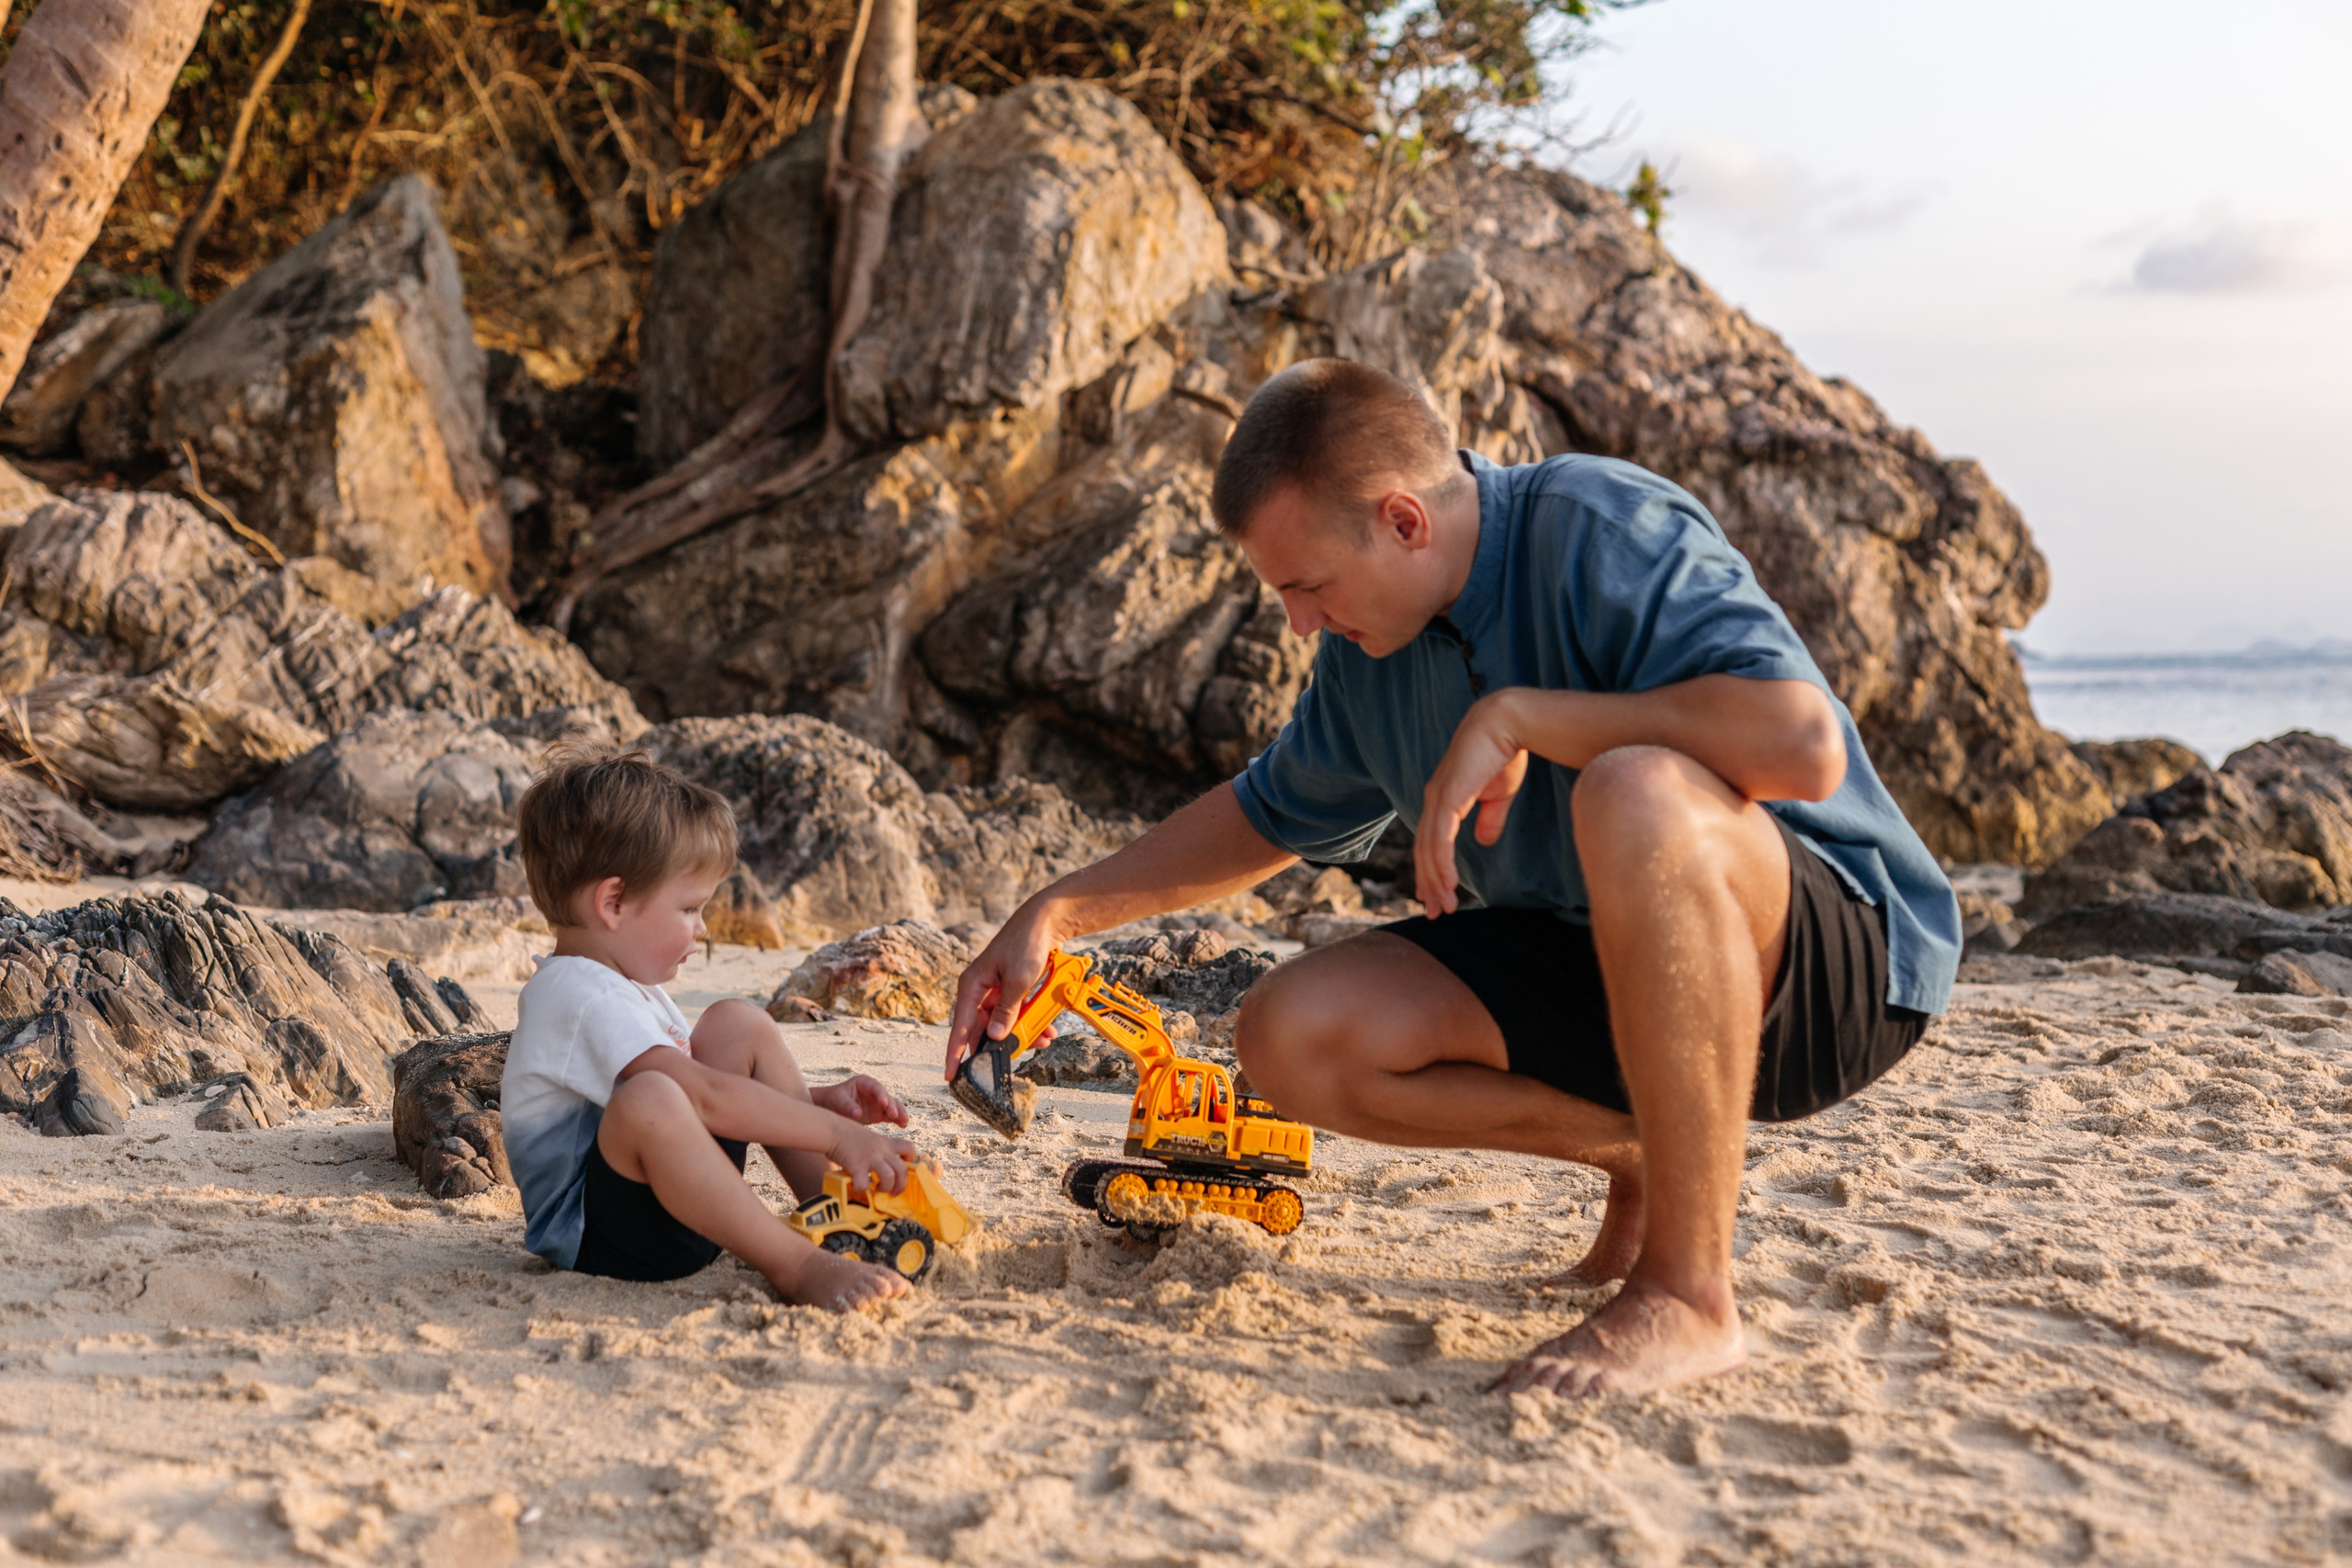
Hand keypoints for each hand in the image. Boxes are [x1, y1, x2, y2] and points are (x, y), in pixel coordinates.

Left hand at [812, 1074, 907, 1127]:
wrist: (830, 1108)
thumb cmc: (833, 1100)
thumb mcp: (838, 1101)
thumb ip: (848, 1106)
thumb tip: (858, 1114)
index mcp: (864, 1082)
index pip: (876, 1087)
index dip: (881, 1094)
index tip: (883, 1103)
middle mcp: (874, 1091)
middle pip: (887, 1097)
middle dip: (892, 1106)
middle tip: (894, 1115)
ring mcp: (878, 1103)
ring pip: (893, 1106)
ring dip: (899, 1113)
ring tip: (904, 1122)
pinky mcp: (879, 1114)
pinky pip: (891, 1116)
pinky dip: (897, 1120)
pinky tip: (903, 1125)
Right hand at [829, 1123, 915, 1194]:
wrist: (832, 1129)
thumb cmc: (846, 1134)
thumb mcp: (869, 1138)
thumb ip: (877, 1149)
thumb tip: (878, 1165)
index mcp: (885, 1143)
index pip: (909, 1147)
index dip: (910, 1159)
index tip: (902, 1166)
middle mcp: (881, 1151)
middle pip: (903, 1169)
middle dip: (901, 1185)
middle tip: (893, 1191)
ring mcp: (870, 1158)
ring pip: (890, 1176)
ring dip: (886, 1187)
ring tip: (878, 1189)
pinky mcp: (857, 1166)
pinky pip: (864, 1184)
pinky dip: (862, 1189)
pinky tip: (858, 1187)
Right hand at [944, 901, 1062, 1078]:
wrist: (1045, 921)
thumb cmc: (1027, 943)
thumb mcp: (1019, 980)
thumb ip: (1007, 1011)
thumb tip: (994, 1038)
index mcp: (971, 985)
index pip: (959, 1027)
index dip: (954, 1054)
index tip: (951, 1076)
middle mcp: (979, 989)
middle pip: (983, 1029)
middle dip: (1002, 1044)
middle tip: (1017, 1058)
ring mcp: (994, 990)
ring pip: (1002, 1023)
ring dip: (1022, 1033)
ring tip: (1043, 1038)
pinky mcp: (1009, 989)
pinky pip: (1015, 1013)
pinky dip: (1029, 1021)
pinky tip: (1045, 1028)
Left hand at [1416, 692, 1530, 916]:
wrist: (1509, 722)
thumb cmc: (1504, 753)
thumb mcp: (1498, 795)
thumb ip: (1489, 819)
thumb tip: (1484, 842)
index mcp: (1443, 798)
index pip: (1430, 841)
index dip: (1432, 870)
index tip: (1437, 895)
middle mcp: (1433, 799)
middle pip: (1424, 850)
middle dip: (1429, 883)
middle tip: (1436, 912)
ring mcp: (1437, 797)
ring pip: (1429, 850)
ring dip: (1437, 881)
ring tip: (1445, 907)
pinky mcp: (1448, 796)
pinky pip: (1440, 839)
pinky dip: (1442, 864)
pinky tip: (1448, 885)